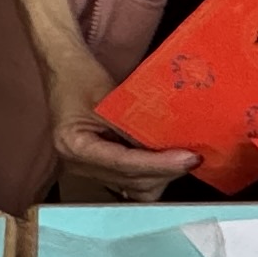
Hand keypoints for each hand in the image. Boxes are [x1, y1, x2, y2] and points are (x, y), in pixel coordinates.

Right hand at [43, 29, 196, 198]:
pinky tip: (166, 160)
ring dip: (160, 175)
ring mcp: (87, 169)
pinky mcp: (100, 168)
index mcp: (74, 146)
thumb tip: (171, 146)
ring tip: (182, 157)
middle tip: (194, 156)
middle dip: (164, 172)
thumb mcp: (109, 95)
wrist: (64, 68)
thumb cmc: (81, 75)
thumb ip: (135, 125)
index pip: (124, 164)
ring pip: (134, 188)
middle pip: (131, 182)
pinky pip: (131, 182)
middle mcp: (77, 165)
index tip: (190, 158)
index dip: (160, 164)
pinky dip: (151, 174)